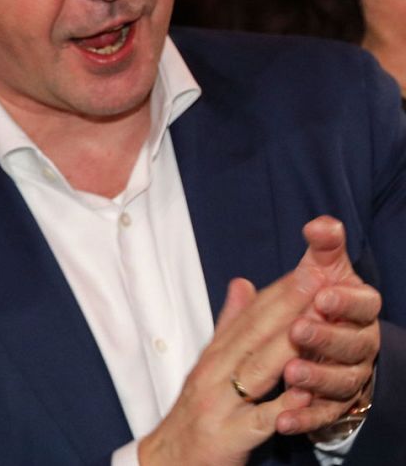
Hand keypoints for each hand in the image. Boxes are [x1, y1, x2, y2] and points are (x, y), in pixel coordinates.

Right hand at [139, 268, 320, 465]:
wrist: (169, 459)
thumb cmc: (196, 411)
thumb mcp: (209, 364)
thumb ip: (229, 325)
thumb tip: (243, 282)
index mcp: (215, 355)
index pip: (249, 317)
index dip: (279, 292)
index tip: (307, 268)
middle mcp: (214, 374)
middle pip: (253, 336)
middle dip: (286, 307)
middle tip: (316, 278)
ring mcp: (220, 404)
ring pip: (257, 371)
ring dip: (287, 345)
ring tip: (316, 322)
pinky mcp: (228, 436)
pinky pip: (259, 419)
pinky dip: (281, 405)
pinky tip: (304, 391)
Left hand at [276, 217, 379, 435]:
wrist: (331, 346)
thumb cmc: (325, 302)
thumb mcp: (325, 272)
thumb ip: (324, 250)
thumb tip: (320, 224)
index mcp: (359, 311)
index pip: (361, 305)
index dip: (344, 301)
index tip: (321, 295)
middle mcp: (361, 345)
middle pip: (350, 344)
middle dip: (325, 338)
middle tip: (299, 330)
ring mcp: (350, 377)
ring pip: (339, 381)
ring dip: (316, 378)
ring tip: (291, 374)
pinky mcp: (334, 405)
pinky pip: (322, 415)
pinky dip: (304, 418)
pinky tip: (283, 420)